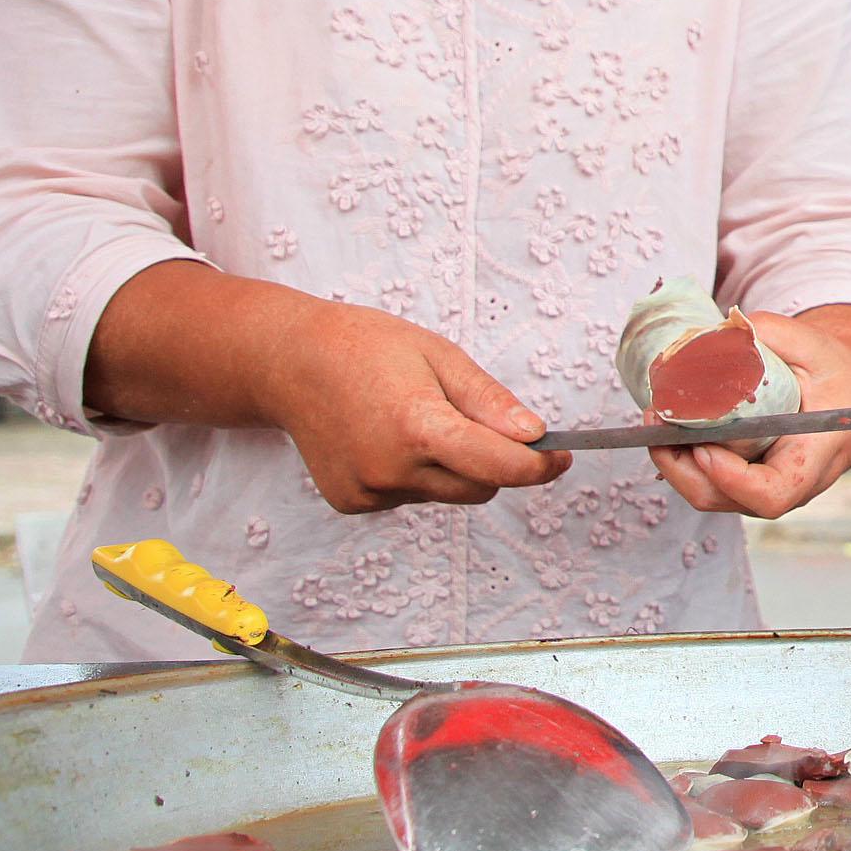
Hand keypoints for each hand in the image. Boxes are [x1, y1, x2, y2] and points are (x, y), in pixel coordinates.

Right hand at [256, 301, 568, 514]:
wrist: (289, 362)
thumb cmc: (366, 348)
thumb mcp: (440, 356)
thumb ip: (489, 401)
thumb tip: (535, 436)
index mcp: (418, 426)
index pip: (500, 467)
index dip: (540, 467)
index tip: (561, 456)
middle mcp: (391, 469)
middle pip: (479, 487)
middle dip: (495, 461)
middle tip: (478, 419)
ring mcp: (369, 491)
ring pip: (447, 494)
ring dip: (453, 467)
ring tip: (417, 418)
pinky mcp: (353, 503)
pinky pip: (411, 497)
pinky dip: (416, 475)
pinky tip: (387, 438)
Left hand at [649, 304, 850, 518]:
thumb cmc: (843, 375)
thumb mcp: (818, 346)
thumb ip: (773, 333)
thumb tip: (719, 330)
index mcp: (814, 456)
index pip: (771, 493)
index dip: (731, 480)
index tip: (703, 447)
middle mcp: (791, 484)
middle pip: (727, 500)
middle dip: (681, 469)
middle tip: (656, 422)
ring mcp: (768, 486)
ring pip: (713, 494)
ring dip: (676, 463)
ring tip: (656, 417)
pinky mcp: (751, 479)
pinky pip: (711, 481)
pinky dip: (684, 458)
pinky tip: (670, 423)